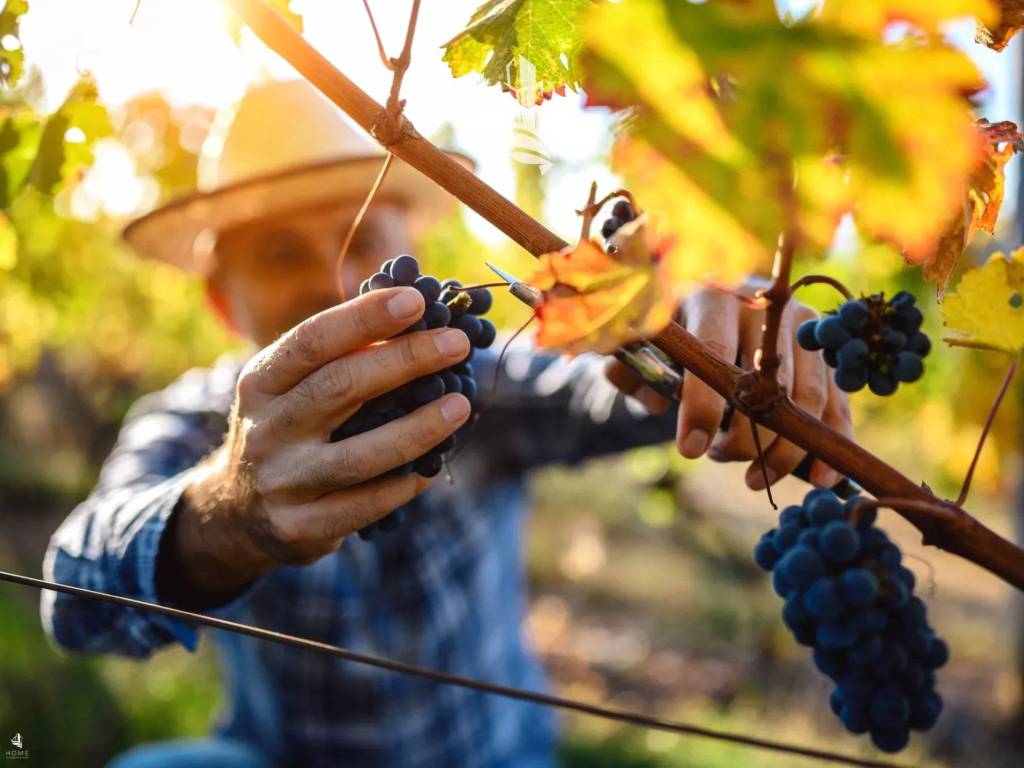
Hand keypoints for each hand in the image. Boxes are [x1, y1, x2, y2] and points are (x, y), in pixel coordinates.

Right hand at [166, 287, 472, 598]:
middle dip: (406, 360)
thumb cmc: (287, 428)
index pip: (312, 341)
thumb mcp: (290, 387)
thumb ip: (340, 356)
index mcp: (261, 382)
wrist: (237, 512)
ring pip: (360, 455)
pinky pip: (367, 504)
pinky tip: (433, 465)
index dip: (364, 318)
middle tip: (457, 343)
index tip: (416, 301)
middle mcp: (267, 429)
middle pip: (340, 387)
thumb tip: (419, 317)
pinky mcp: (302, 526)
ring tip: (460, 405)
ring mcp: (284, 481)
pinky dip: (406, 483)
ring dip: (418, 428)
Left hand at [606, 285, 851, 490]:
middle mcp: (764, 308)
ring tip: (755, 478)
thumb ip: (631, 372)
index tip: (691, 451)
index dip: (704, 406)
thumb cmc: (675, 330)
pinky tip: (821, 479)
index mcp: (713, 297)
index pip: (716, 354)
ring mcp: (802, 325)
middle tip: (719, 458)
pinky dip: (832, 441)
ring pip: (806, 398)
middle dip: (745, 437)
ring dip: (785, 450)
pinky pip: (837, 401)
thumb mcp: (642, 344)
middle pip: (766, 383)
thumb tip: (657, 404)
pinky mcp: (824, 349)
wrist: (716, 298)